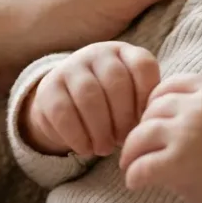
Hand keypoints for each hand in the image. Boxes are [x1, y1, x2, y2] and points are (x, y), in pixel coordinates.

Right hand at [23, 42, 160, 156]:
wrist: (66, 106)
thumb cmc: (111, 106)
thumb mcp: (131, 99)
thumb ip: (145, 104)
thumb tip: (153, 124)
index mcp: (124, 53)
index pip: (143, 65)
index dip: (147, 98)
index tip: (145, 122)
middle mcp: (97, 53)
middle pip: (116, 81)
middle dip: (123, 117)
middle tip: (124, 140)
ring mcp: (70, 67)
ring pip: (89, 96)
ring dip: (100, 129)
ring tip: (105, 148)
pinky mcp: (48, 87)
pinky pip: (63, 112)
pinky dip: (78, 136)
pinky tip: (86, 149)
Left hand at [119, 75, 201, 202]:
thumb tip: (163, 107)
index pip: (171, 84)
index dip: (155, 101)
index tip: (152, 119)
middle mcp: (200, 108)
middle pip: (153, 109)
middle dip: (143, 128)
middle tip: (139, 146)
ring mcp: (188, 134)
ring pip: (141, 134)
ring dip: (131, 151)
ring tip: (131, 164)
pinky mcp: (178, 164)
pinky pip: (142, 165)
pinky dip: (134, 175)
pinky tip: (136, 183)